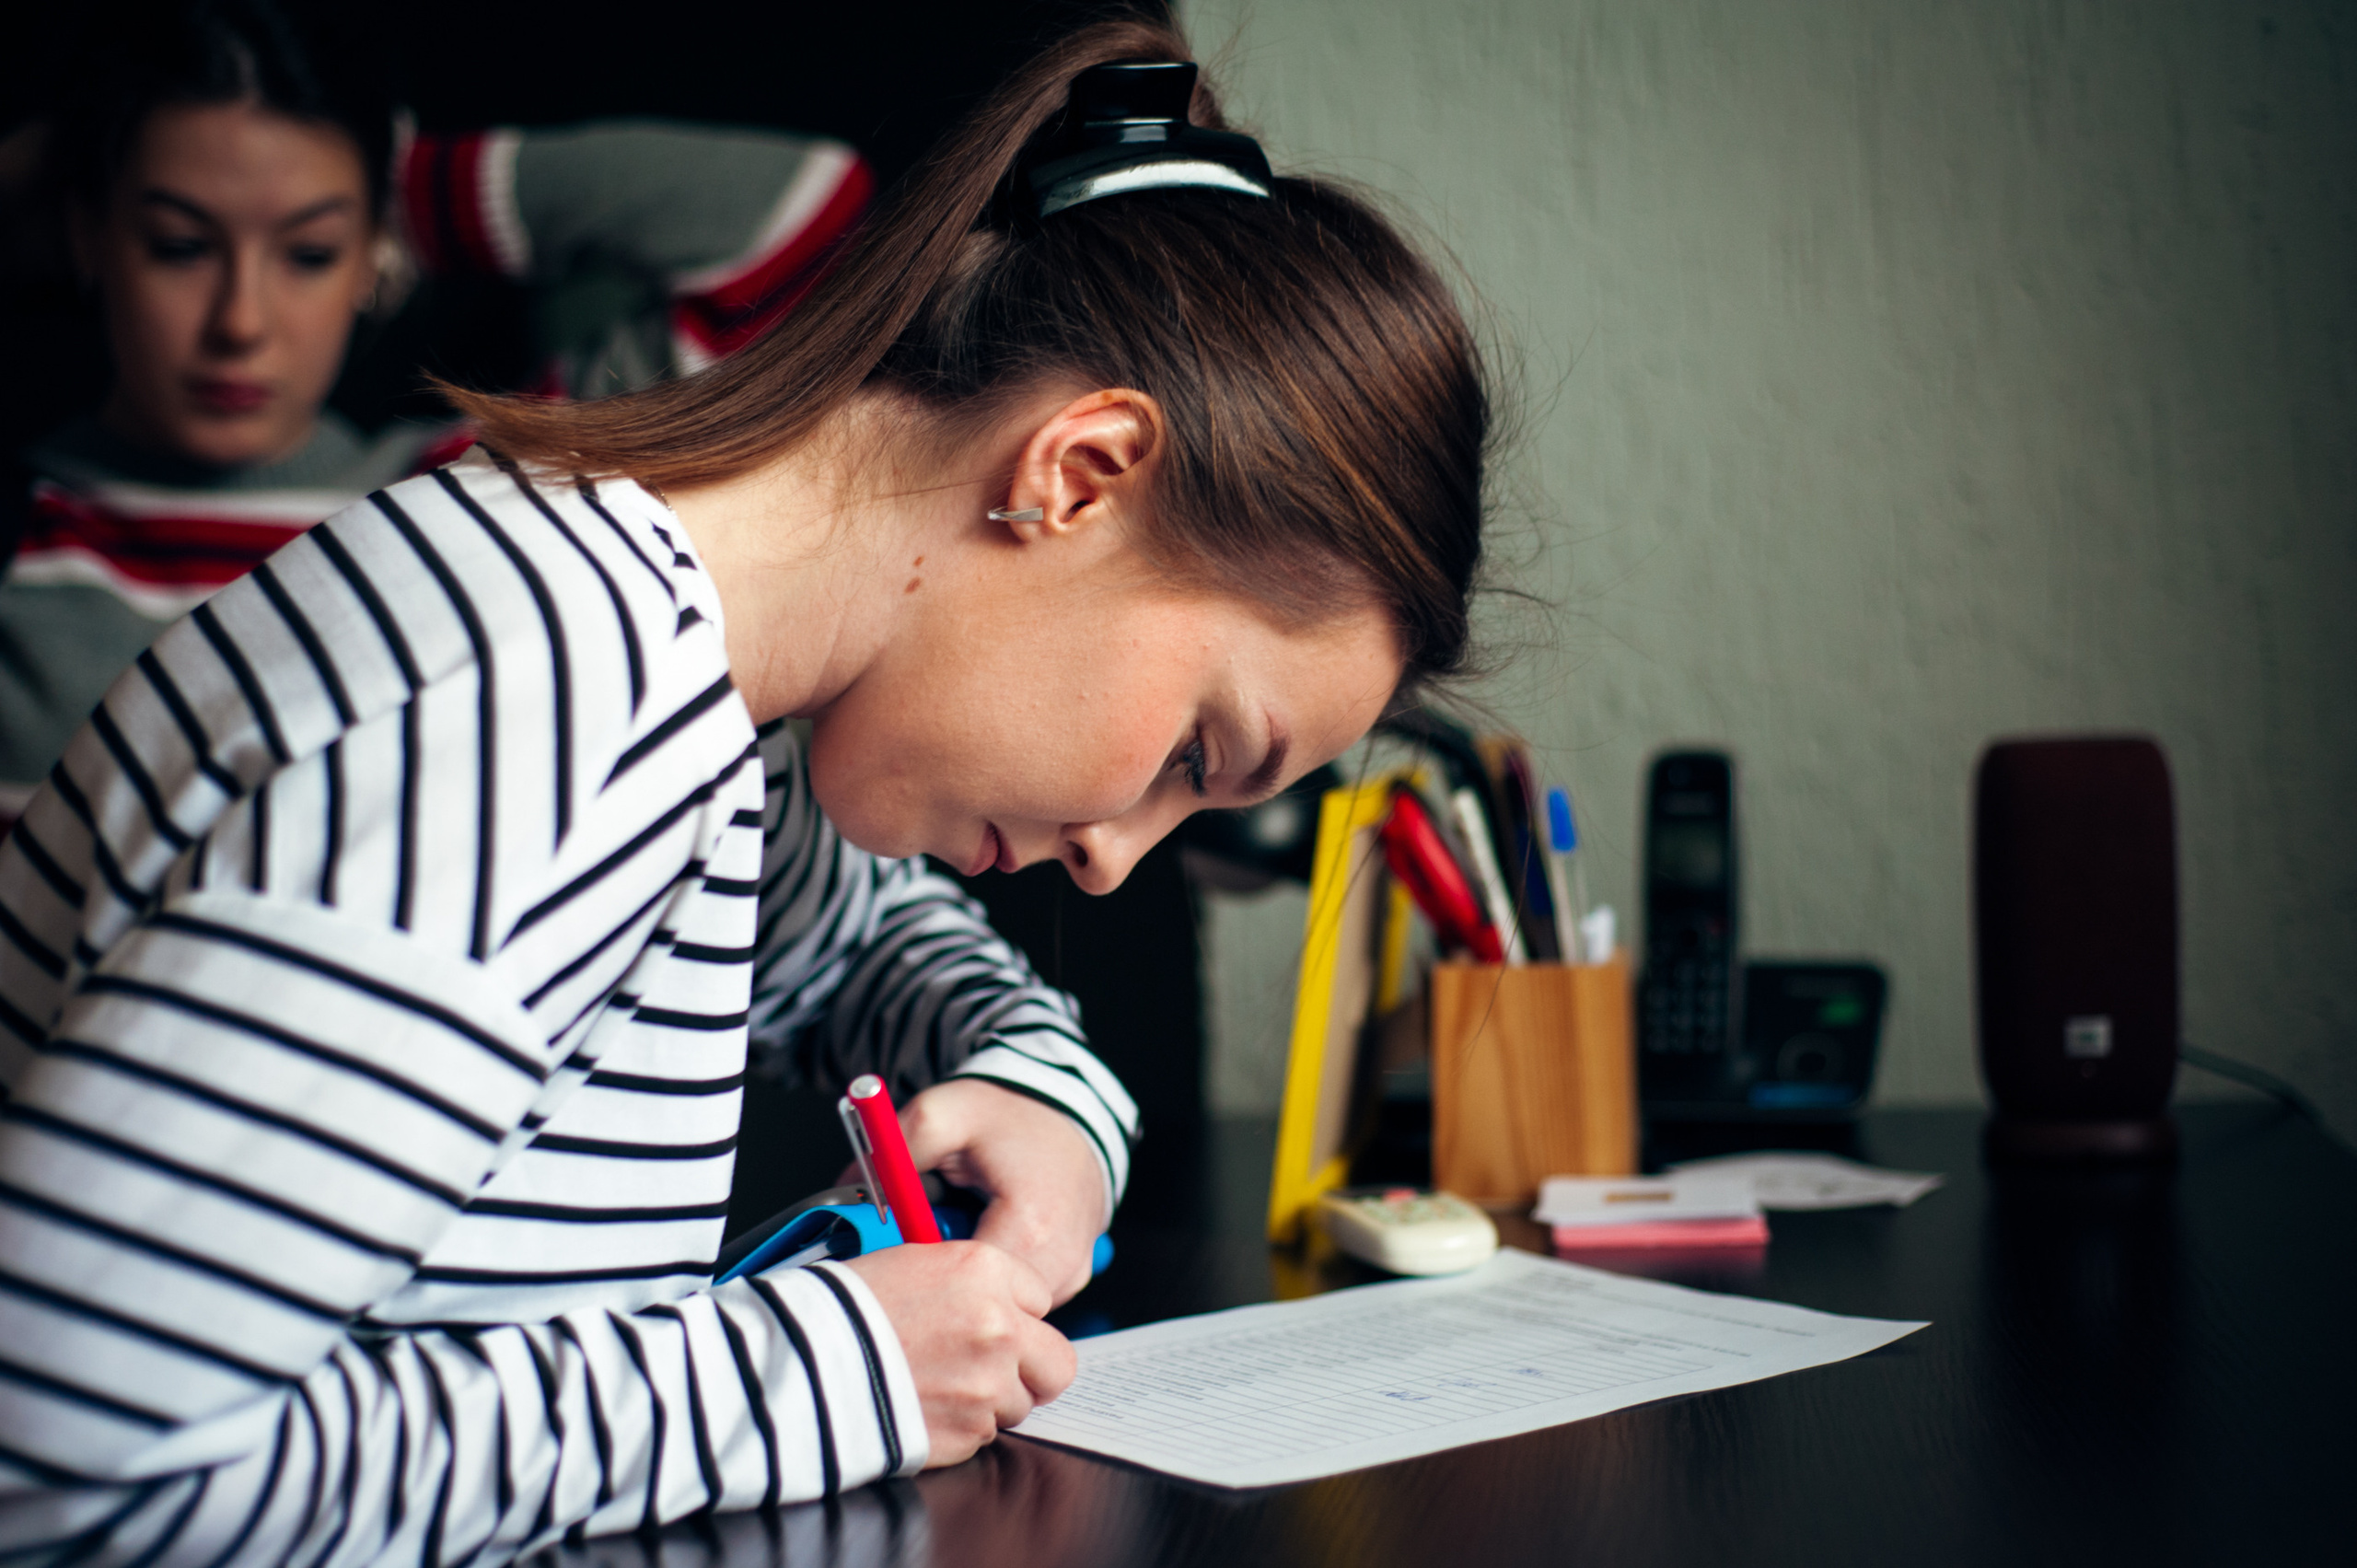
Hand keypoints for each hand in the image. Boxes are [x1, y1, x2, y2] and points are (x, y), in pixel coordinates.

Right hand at [841, 1241, 1074, 1465]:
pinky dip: (961, 1426)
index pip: (1041, 1296)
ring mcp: (989, 1384)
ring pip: (1020, 1403)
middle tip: (1001, 1368)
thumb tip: (1004, 1306)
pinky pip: (985, 1434)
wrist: (804, 1363)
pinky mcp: (971, 1431)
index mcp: (985, 1270)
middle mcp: (1000, 1326)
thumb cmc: (846, 1308)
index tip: (996, 1320)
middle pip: (1058, 1362)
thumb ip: (973, 1284)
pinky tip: (924, 1404)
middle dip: (1034, 1368)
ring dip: (990, 1399)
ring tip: (939, 1384)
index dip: (1017, 1312)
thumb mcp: (915, 1262)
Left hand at [887, 1078, 1108, 1305]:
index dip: (923, 1276)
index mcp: (1031, 1225)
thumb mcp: (943, 1113)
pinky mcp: (1076, 1273)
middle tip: (926, 1242)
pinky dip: (998, 1280)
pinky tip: (985, 1237)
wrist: (1068, 1109)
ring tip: (959, 1232)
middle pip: (984, 1309)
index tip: (904, 1251)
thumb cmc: (1008, 1112)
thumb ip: (894, 1151)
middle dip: (946, 1282)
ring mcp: (1074, 1272)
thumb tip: (848, 1189)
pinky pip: (1025, 1298)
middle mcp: (1062, 1259)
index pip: (964, 1292)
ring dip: (972, 1283)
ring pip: (1004, 1309)